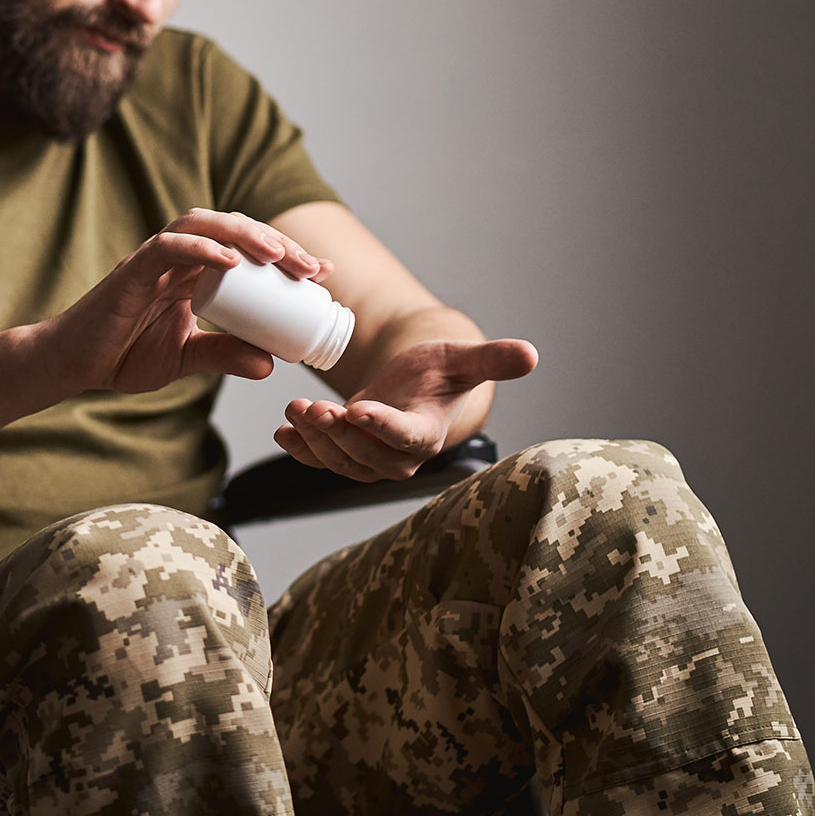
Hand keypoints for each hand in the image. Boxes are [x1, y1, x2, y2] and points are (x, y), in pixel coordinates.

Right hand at [46, 208, 330, 393]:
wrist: (73, 364)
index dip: (286, 256)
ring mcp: (155, 258)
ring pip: (204, 224)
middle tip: (311, 269)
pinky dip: (199, 248)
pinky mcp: (132, 269)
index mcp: (195, 272)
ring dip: (245, 234)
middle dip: (277, 243)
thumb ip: (223, 355)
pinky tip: (229, 259)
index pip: (247, 250)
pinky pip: (168, 246)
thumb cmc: (122, 355)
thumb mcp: (185, 359)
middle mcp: (178, 256)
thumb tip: (270, 364)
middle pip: (234, 229)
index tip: (322, 275)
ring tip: (279, 255)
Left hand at [274, 339, 537, 480]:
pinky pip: (322, 460)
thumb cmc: (442, 372)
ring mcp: (371, 458)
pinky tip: (282, 431)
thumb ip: (493, 360)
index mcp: (428, 432)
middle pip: (366, 456)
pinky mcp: (349, 454)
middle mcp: (400, 454)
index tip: (359, 410)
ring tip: (294, 410)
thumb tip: (532, 354)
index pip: (405, 437)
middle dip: (338, 435)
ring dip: (315, 439)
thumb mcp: (465, 359)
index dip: (383, 427)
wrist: (419, 386)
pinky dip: (300, 450)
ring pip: (340, 461)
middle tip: (314, 409)